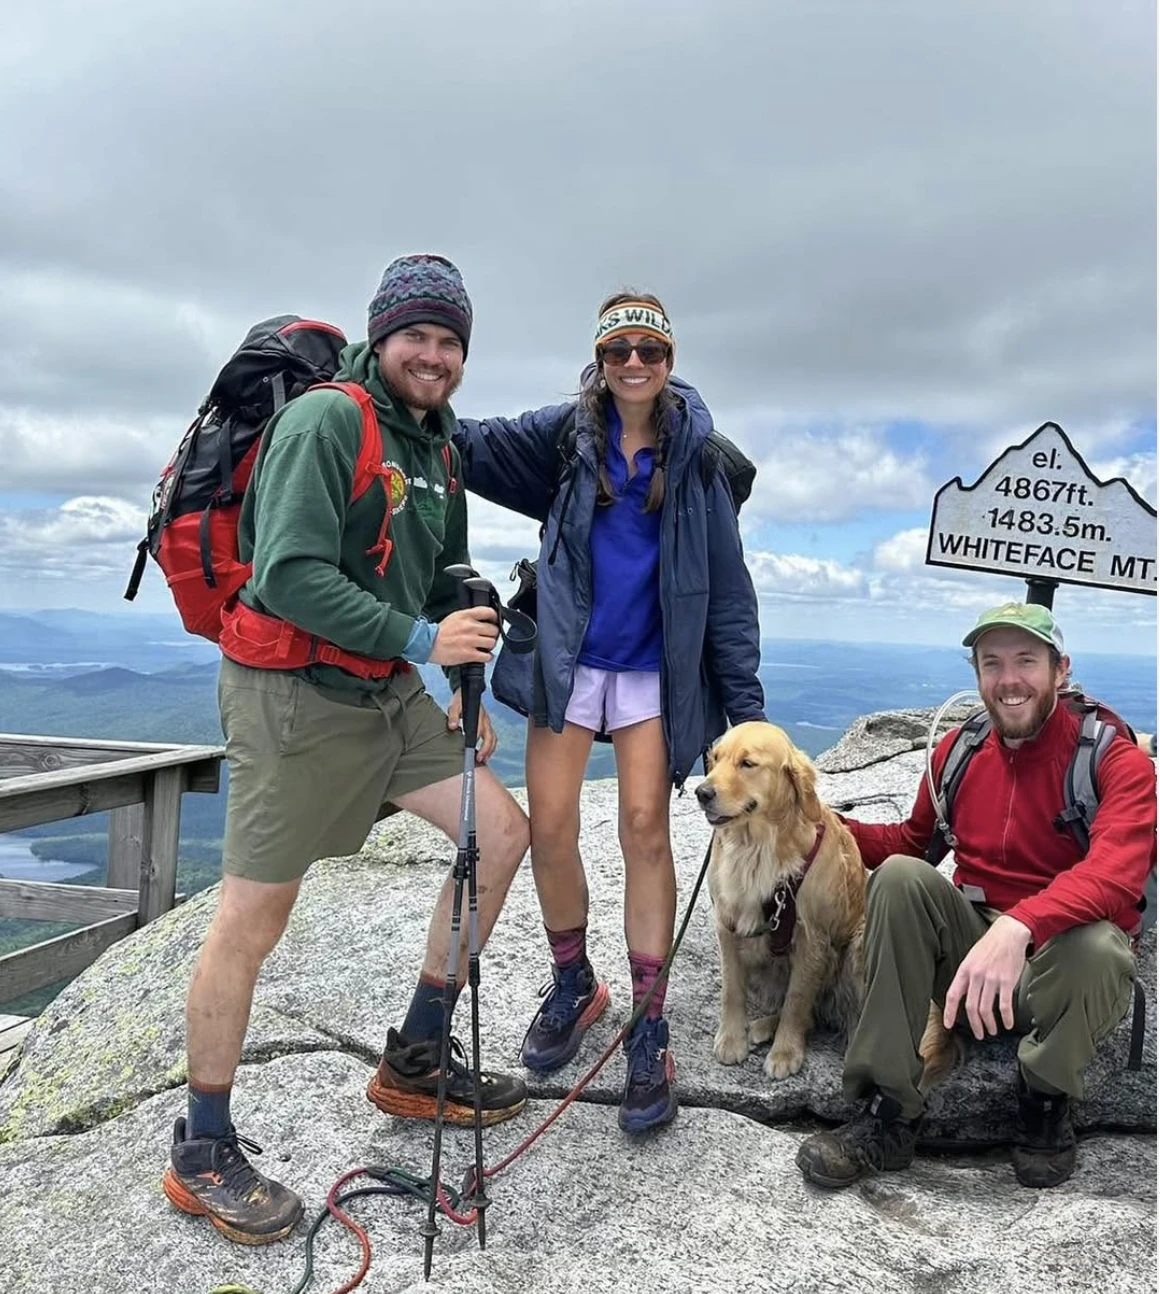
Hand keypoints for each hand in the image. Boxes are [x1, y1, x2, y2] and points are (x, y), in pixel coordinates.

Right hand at [429, 607, 497, 665]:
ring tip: (484, 647)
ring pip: (492, 643)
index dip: (494, 618)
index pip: (489, 612)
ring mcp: (470, 641)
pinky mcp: (468, 654)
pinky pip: (487, 656)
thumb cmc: (440, 632)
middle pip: (494, 629)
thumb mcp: (455, 617)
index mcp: (466, 616)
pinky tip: (482, 656)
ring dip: (490, 646)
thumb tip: (484, 619)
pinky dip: (487, 657)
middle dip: (492, 634)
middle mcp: (470, 627)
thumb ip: (470, 616)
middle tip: (488, 637)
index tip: (494, 622)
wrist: (427, 644)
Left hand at [447, 691, 497, 763]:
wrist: (467, 692)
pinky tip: (484, 754)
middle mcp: (485, 720)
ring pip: (493, 739)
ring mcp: (487, 723)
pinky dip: (490, 747)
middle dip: (486, 749)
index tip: (470, 750)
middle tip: (479, 759)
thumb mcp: (455, 705)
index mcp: (478, 716)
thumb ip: (453, 716)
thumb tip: (452, 726)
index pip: (478, 731)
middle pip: (490, 737)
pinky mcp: (487, 726)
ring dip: (490, 750)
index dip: (475, 742)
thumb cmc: (461, 700)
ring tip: (483, 760)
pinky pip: (492, 738)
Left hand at [943, 914, 1031, 1039]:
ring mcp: (991, 978)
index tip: (948, 1025)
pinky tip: (1007, 1024)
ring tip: (992, 1030)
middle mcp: (976, 975)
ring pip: (986, 1008)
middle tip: (979, 1034)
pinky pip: (1004, 1005)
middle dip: (974, 1024)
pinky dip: (1006, 1018)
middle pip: (970, 1006)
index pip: (953, 994)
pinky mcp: (1007, 981)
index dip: (949, 1011)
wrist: (1008, 934)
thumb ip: (966, 976)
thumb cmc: (989, 946)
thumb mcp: (971, 958)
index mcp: (964, 970)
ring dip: (989, 1024)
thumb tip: (962, 993)